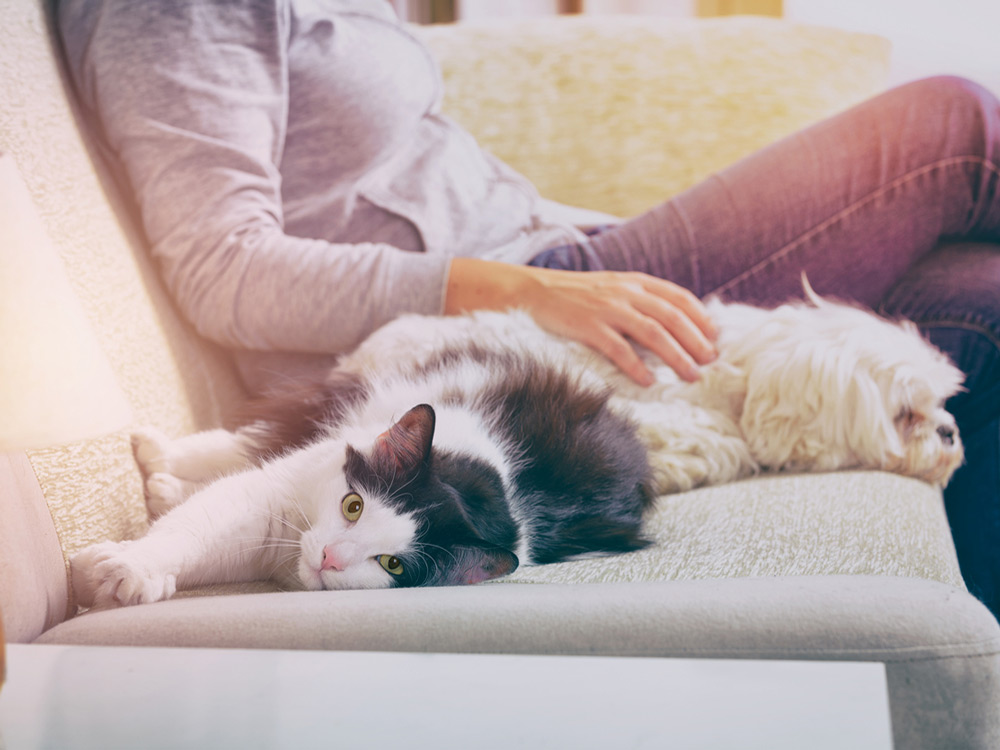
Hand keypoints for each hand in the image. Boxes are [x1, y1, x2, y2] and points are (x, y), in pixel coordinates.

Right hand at [445, 258, 717, 384]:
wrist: (531, 291)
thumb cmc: (574, 295)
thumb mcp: (611, 287)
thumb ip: (639, 300)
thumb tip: (671, 324)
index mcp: (634, 282)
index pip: (677, 297)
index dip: (700, 316)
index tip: (714, 336)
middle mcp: (625, 292)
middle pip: (671, 317)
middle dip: (694, 341)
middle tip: (709, 362)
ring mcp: (606, 309)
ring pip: (652, 333)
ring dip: (675, 356)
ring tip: (690, 375)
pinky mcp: (588, 326)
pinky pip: (618, 348)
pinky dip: (636, 366)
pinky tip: (649, 382)